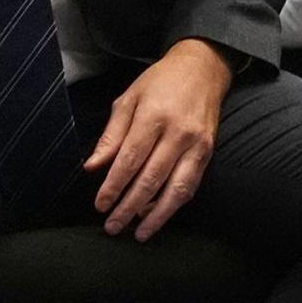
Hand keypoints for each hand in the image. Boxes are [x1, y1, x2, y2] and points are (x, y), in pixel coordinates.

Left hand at [82, 37, 231, 240]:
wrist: (202, 69)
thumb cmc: (159, 83)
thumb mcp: (127, 99)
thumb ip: (110, 136)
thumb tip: (92, 167)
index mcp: (153, 117)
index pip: (129, 160)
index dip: (113, 186)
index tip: (100, 205)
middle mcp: (178, 133)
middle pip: (151, 179)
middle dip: (130, 207)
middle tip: (113, 226)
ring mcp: (197, 145)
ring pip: (176, 189)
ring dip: (156, 216)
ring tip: (138, 233)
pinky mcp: (208, 153)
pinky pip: (191, 185)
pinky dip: (173, 204)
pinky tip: (157, 216)